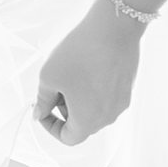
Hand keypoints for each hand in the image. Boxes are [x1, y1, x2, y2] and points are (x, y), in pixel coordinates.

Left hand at [33, 0, 143, 148]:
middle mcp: (109, 117)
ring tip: (70, 73)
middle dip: (64, 109)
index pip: (68, 138)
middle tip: (54, 85)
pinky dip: (93, 89)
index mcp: (88, 121)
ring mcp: (121, 102)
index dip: (51, 126)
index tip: (43, 108)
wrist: (114, 29)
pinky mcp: (128, 87)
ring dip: (79, 99)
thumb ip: (42, 100)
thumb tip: (40, 113)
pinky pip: (106, 97)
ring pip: (95, 110)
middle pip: (82, 124)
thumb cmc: (79, 54)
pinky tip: (87, 67)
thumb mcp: (49, 77)